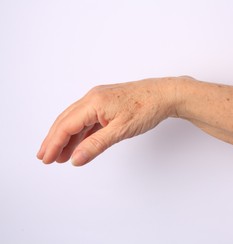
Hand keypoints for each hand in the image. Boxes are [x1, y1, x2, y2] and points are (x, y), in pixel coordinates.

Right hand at [37, 77, 177, 165]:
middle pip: (67, 120)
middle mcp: (93, 98)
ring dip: (68, 137)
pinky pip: (89, 118)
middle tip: (45, 157)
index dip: (54, 143)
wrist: (166, 94)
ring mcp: (101, 99)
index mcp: (94, 102)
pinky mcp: (108, 103)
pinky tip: (80, 143)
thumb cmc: (147, 108)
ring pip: (77, 120)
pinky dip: (82, 132)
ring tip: (60, 155)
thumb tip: (76, 159)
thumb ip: (96, 145)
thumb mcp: (121, 130)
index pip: (67, 125)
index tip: (46, 159)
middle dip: (54, 140)